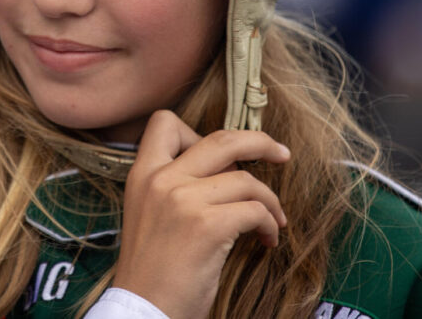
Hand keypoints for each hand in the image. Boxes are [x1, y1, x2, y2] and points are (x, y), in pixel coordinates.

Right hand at [112, 110, 289, 318]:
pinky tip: (267, 240)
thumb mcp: (150, 212)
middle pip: (221, 138)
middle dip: (260, 142)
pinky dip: (271, 225)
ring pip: (246, 179)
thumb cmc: (153, 269)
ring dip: (270, 200)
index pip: (165, 122)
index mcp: (141, 174)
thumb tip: (229, 166)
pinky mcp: (207, 226)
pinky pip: (256, 210)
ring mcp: (183, 200)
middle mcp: (160, 179)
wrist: (142, 310)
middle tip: (280, 154)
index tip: (222, 154)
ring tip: (273, 221)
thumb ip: (176, 183)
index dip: (199, 130)